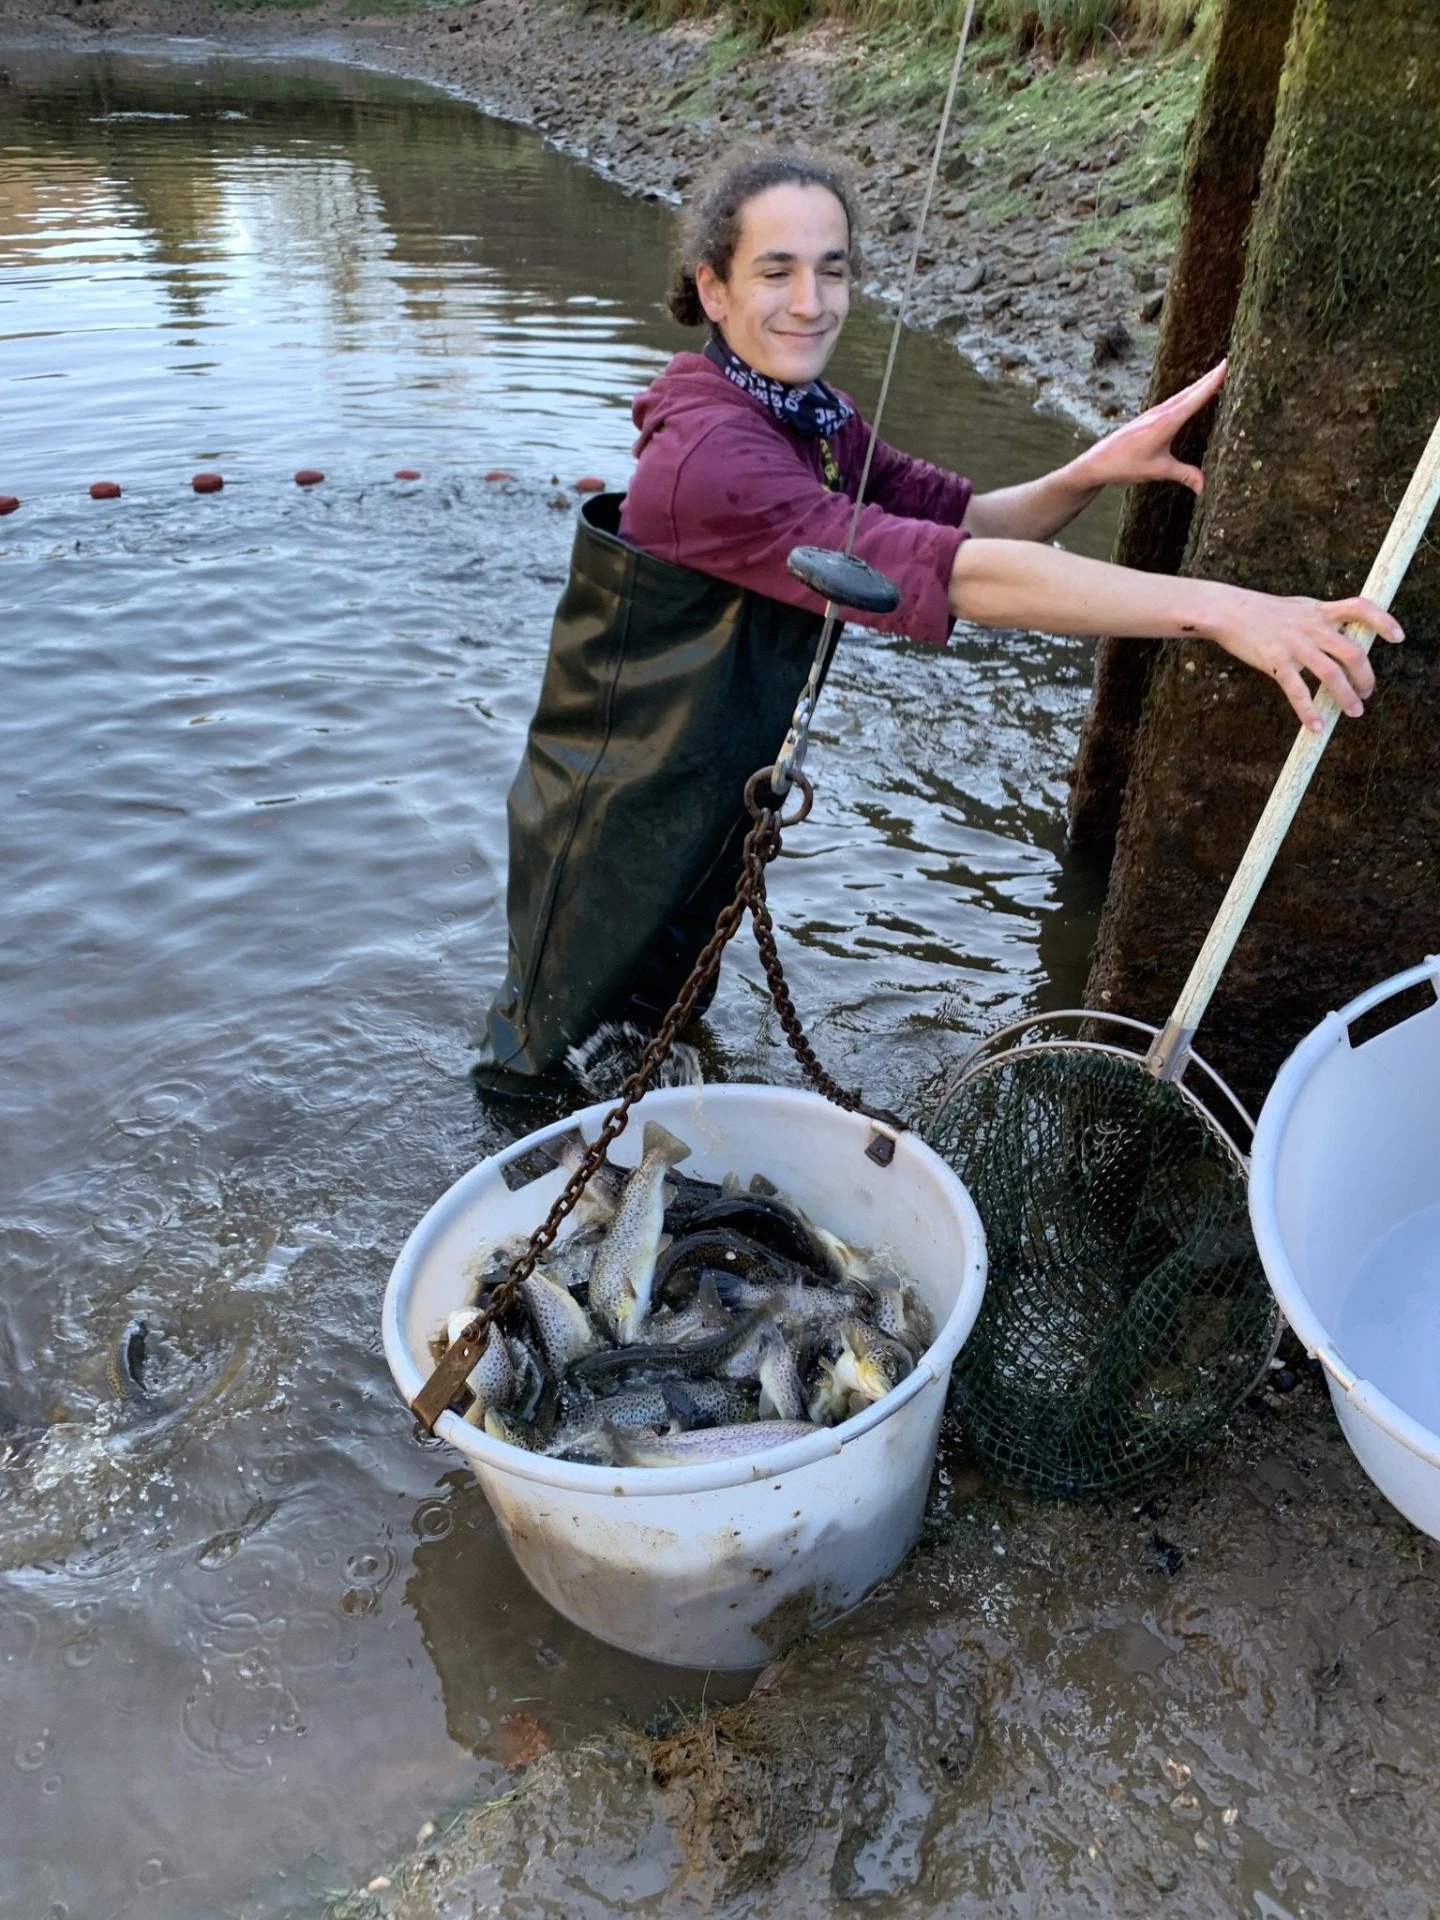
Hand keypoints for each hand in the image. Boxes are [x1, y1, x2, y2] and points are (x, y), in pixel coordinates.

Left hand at [1068, 359, 1227, 494]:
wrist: (1098, 462)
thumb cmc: (1125, 464)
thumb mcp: (1157, 471)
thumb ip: (1183, 475)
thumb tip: (1204, 487)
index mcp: (1167, 421)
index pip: (1196, 398)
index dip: (1213, 381)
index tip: (1227, 364)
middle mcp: (1162, 412)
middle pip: (1191, 390)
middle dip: (1210, 376)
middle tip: (1229, 361)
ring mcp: (1154, 413)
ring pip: (1182, 394)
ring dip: (1199, 383)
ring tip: (1216, 373)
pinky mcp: (1150, 418)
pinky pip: (1174, 401)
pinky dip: (1187, 394)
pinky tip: (1190, 395)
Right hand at [1208, 588, 1404, 731]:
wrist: (1228, 611)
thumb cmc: (1264, 611)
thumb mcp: (1300, 608)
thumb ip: (1323, 619)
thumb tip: (1345, 633)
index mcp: (1321, 612)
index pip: (1360, 609)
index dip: (1383, 622)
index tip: (1399, 637)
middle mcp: (1313, 627)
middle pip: (1353, 653)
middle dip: (1365, 677)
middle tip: (1366, 693)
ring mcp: (1295, 644)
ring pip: (1331, 674)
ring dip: (1346, 696)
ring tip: (1354, 711)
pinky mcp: (1275, 661)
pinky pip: (1297, 691)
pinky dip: (1309, 711)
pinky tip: (1316, 726)